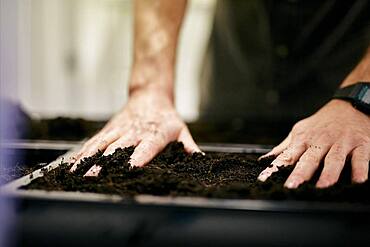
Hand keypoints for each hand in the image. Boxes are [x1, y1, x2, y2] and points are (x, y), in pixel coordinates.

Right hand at [69, 89, 200, 175]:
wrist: (150, 95)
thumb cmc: (167, 117)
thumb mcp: (181, 130)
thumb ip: (189, 147)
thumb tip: (201, 161)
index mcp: (153, 135)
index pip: (145, 148)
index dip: (138, 158)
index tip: (129, 169)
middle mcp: (133, 133)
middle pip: (118, 149)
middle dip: (104, 163)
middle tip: (93, 177)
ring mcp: (119, 130)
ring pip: (101, 145)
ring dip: (88, 159)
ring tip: (77, 173)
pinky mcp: (109, 129)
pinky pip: (94, 141)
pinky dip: (83, 152)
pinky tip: (73, 164)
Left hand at [258, 99, 369, 188]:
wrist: (350, 104)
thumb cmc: (322, 122)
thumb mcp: (300, 131)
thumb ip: (284, 148)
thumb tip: (265, 160)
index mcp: (303, 140)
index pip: (286, 157)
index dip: (274, 168)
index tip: (263, 179)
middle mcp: (320, 141)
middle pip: (308, 159)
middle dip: (299, 173)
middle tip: (291, 186)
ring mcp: (341, 143)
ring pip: (334, 159)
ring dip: (328, 174)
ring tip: (322, 187)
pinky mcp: (361, 144)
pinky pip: (361, 159)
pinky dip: (360, 170)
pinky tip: (358, 181)